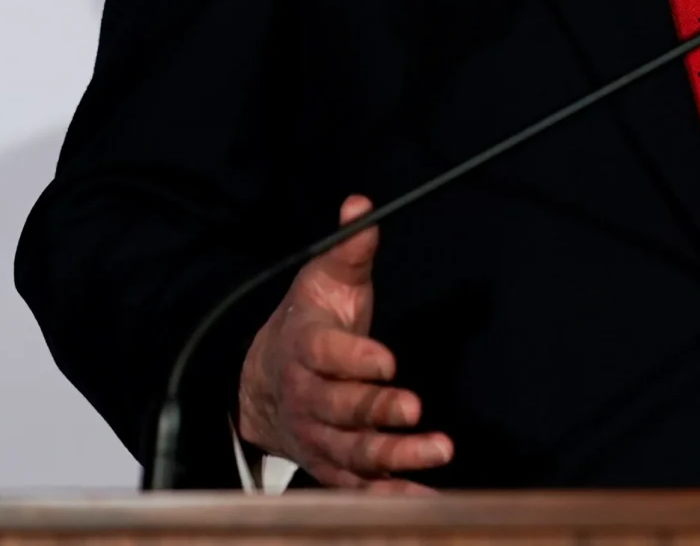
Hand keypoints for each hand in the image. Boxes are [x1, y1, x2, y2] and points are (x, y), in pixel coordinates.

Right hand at [236, 195, 452, 489]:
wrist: (261, 383)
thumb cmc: (307, 324)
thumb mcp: (322, 280)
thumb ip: (349, 249)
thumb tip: (362, 204)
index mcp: (304, 347)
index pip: (325, 354)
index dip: (354, 359)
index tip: (388, 360)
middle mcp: (307, 397)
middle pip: (338, 408)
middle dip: (376, 410)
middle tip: (414, 409)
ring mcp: (317, 437)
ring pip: (351, 453)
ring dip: (393, 456)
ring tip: (437, 451)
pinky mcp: (331, 466)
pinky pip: (359, 487)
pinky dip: (390, 494)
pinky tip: (426, 496)